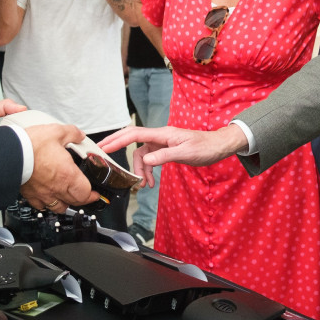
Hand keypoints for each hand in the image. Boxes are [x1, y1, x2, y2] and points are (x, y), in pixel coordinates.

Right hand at [20, 123, 100, 211]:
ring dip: (66, 203)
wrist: (10, 154)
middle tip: (85, 194)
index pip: (86, 193)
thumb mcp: (57, 132)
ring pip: (59, 208)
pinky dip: (47, 204)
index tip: (95, 193)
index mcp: (67, 175)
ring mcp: (43, 193)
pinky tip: (48, 197)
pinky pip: (42, 206)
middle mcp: (56, 188)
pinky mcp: (30, 195)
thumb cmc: (31, 145)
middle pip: (75, 202)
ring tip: (67, 197)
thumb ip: (72, 133)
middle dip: (82, 199)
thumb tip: (79, 135)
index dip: (93, 195)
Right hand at [98, 124, 245, 187]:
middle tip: (102, 155)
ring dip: (139, 170)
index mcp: (162, 134)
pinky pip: (150, 159)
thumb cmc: (205, 147)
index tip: (103, 147)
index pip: (134, 134)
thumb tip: (146, 161)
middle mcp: (159, 136)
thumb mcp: (186, 153)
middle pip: (132, 139)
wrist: (218, 147)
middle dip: (117, 147)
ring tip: (143, 185)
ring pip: (142, 154)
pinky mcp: (165, 150)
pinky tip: (150, 182)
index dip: (117, 140)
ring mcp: (162, 143)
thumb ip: (164, 156)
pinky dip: (147, 171)